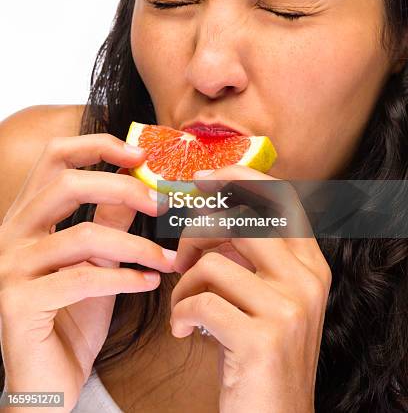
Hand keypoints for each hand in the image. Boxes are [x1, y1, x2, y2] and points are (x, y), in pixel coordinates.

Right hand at [0, 134, 175, 411]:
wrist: (45, 383)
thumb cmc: (71, 318)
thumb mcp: (97, 262)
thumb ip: (111, 221)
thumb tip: (141, 184)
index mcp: (28, 216)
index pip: (54, 158)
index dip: (97, 145)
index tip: (140, 152)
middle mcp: (11, 234)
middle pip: (65, 184)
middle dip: (122, 187)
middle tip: (161, 202)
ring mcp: (9, 268)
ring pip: (81, 234)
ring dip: (136, 245)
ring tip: (167, 258)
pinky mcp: (16, 303)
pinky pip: (81, 279)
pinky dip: (124, 278)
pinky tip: (150, 283)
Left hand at [170, 165, 331, 412]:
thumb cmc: (258, 352)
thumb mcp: (267, 296)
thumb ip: (251, 254)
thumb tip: (210, 210)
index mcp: (309, 263)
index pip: (280, 198)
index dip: (240, 177)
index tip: (203, 177)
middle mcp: (307, 279)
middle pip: (241, 219)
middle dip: (198, 231)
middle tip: (180, 256)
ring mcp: (288, 308)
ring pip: (214, 262)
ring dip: (184, 284)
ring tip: (183, 306)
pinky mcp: (262, 338)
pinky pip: (200, 301)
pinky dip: (181, 312)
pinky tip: (185, 330)